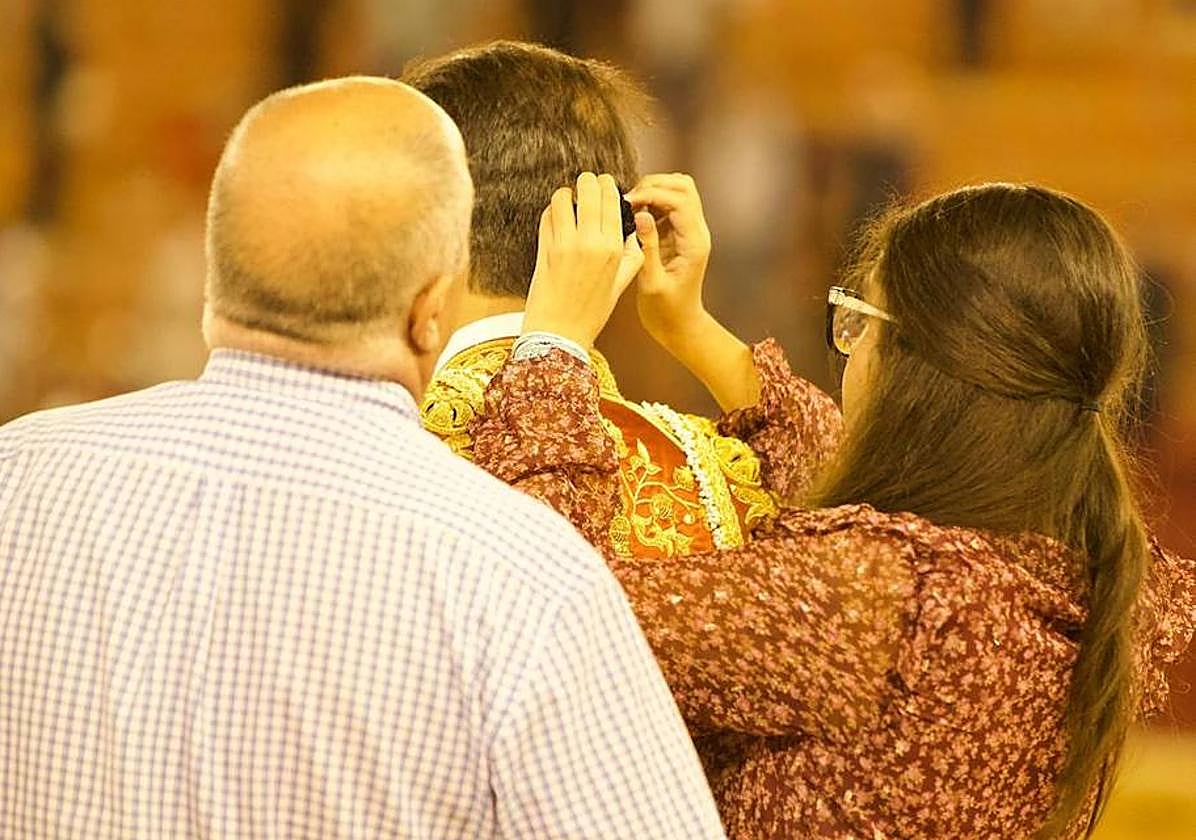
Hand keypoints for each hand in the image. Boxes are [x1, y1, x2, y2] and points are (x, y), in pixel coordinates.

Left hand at [523, 172, 643, 347]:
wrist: (560, 335)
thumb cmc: (591, 312)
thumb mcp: (621, 285)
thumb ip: (631, 255)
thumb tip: (631, 231)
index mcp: (614, 249)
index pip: (611, 198)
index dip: (606, 185)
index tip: (603, 184)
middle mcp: (591, 242)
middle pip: (588, 189)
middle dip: (586, 183)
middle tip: (585, 186)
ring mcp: (565, 244)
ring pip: (562, 198)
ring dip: (565, 196)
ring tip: (568, 203)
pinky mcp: (544, 249)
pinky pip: (547, 217)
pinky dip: (551, 212)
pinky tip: (556, 220)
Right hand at [624, 173, 711, 344]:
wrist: (678, 325)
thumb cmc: (665, 311)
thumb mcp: (652, 283)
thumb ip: (647, 248)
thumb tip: (640, 214)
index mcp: (693, 243)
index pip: (680, 199)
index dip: (652, 193)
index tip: (627, 202)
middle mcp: (696, 232)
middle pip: (683, 186)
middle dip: (653, 185)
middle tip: (628, 201)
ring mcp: (688, 230)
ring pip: (677, 190)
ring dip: (652, 190)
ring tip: (629, 206)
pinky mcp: (677, 233)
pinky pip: (667, 204)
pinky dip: (650, 201)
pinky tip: (633, 215)